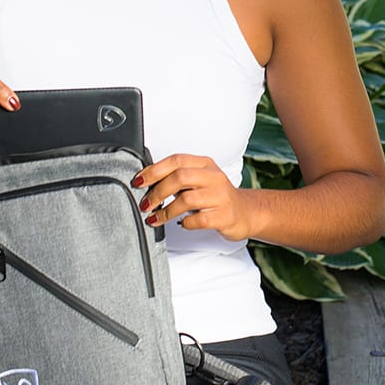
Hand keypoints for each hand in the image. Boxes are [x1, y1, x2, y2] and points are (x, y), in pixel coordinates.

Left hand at [134, 154, 252, 241]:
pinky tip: (181, 224)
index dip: (154, 170)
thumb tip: (146, 182)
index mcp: (205, 164)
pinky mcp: (224, 216)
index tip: (139, 181)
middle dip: (157, 192)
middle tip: (145, 204)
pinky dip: (185, 223)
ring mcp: (220, 196)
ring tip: (155, 218)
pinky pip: (199, 219)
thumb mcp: (200, 179)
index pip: (176, 160)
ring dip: (166, 211)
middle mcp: (214, 177)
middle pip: (180, 178)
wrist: (246, 212)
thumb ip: (178, 177)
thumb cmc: (216, 196)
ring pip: (187, 199)